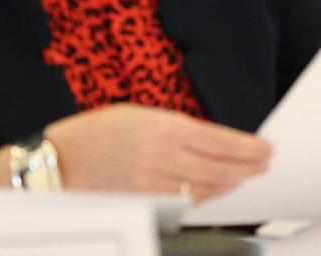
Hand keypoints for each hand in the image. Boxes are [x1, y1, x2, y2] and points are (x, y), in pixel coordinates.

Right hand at [0, 104, 270, 202]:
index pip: (221, 141)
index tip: (265, 149)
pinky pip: (183, 204)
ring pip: (204, 189)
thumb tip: (211, 141)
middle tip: (263, 166)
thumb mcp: (139, 115)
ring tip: (244, 178)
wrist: (55, 163)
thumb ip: (176, 128)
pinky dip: (202, 198)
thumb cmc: (96, 133)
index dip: (248, 148)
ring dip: (229, 184)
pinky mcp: (143, 204)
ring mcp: (153, 184)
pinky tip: (214, 193)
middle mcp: (162, 157)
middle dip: (247, 168)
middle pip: (219, 169)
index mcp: (165, 127)